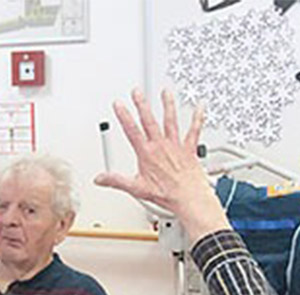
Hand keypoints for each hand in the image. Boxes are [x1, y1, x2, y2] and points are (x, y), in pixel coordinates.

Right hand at [94, 89, 227, 242]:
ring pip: (170, 120)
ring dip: (167, 105)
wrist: (188, 196)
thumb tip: (100, 178)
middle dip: (142, 104)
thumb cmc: (166, 194)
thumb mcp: (136, 189)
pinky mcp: (189, 148)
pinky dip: (197, 117)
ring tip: (165, 92)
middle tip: (137, 92)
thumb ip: (116, 181)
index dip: (124, 116)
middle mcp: (161, 146)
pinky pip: (194, 130)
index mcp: (147, 154)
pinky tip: (199, 107)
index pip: (132, 131)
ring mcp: (176, 145)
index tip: (119, 105)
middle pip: (149, 120)